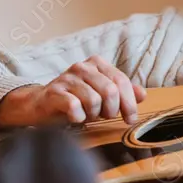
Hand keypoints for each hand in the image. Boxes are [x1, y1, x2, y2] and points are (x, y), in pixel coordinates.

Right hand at [0, 55, 147, 126]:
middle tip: (105, 117)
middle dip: (112, 110)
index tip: (130, 119)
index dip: (129, 103)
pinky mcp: (53, 92)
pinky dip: (79, 117)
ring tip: (88, 115)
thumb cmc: (75, 100)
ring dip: (94, 114)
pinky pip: (74, 107)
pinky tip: (76, 118)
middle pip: (110, 91)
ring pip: (94, 100)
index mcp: (97, 63)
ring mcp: (66, 78)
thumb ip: (123, 93)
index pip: (122, 81)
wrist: (40, 105)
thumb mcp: (102, 95)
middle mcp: (82, 67)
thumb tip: (142, 94)